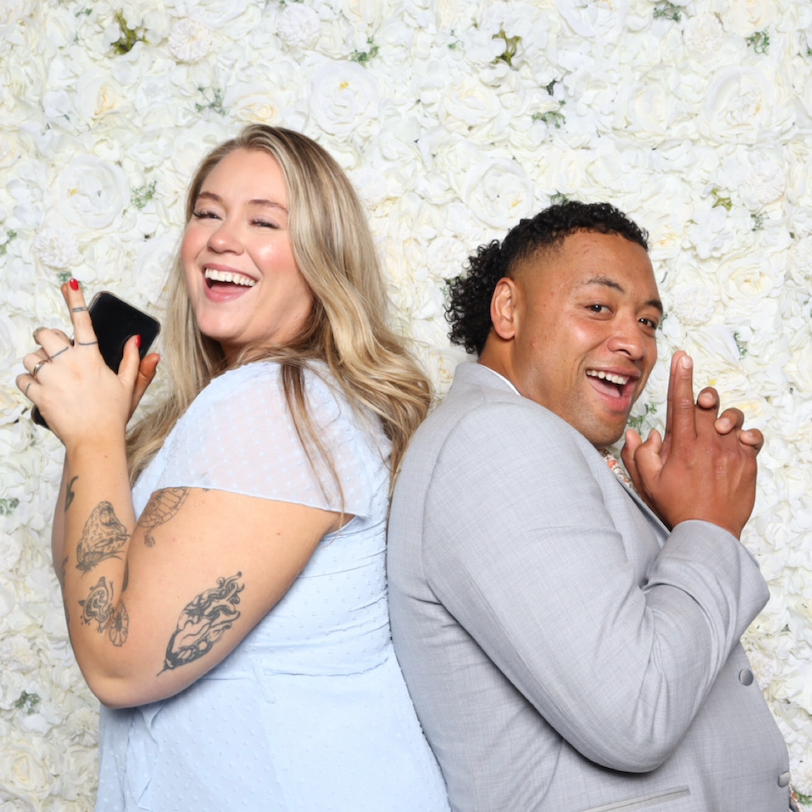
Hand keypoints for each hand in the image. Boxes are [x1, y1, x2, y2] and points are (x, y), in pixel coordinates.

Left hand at [16, 281, 156, 445]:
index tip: (70, 283)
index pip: (82, 321)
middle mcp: (69, 363)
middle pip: (45, 334)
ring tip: (51, 376)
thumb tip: (139, 342)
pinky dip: (28, 382)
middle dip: (47, 339)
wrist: (95, 440)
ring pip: (31, 357)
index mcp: (92, 357)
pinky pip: (23, 378)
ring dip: (37, 363)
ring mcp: (52, 378)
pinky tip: (41, 389)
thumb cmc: (113, 415)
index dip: (75, 299)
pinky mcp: (39, 393)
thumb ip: (133, 362)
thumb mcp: (128, 386)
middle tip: (55, 351)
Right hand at [621, 351, 758, 537]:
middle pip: (707, 404)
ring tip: (715, 428)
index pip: (681, 402)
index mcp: (682, 446)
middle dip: (702, 395)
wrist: (709, 532)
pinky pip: (751, 437)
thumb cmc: (677, 507)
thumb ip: (638, 454)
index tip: (682, 357)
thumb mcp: (647, 483)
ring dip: (722, 417)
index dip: (680, 377)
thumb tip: (639, 433)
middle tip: (698, 400)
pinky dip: (742, 435)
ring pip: (731, 418)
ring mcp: (731, 452)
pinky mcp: (748, 462)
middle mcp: (708, 444)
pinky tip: (733, 443)